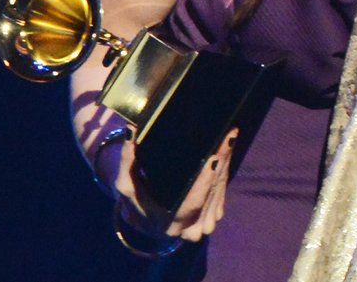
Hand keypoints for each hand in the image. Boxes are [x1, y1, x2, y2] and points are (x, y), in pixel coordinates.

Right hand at [115, 129, 237, 243]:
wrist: (149, 214)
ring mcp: (206, 221)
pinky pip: (225, 187)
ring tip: (229, 135)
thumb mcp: (127, 182)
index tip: (212, 159)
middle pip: (212, 193)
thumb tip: (131, 129)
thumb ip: (127, 159)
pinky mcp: (216, 211)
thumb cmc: (137, 197)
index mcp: (169, 223)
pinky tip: (227, 147)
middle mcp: (191, 227)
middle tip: (227, 136)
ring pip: (221, 188)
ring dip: (227, 161)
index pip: (192, 205)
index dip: (204, 183)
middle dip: (221, 163)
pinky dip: (226, 166)